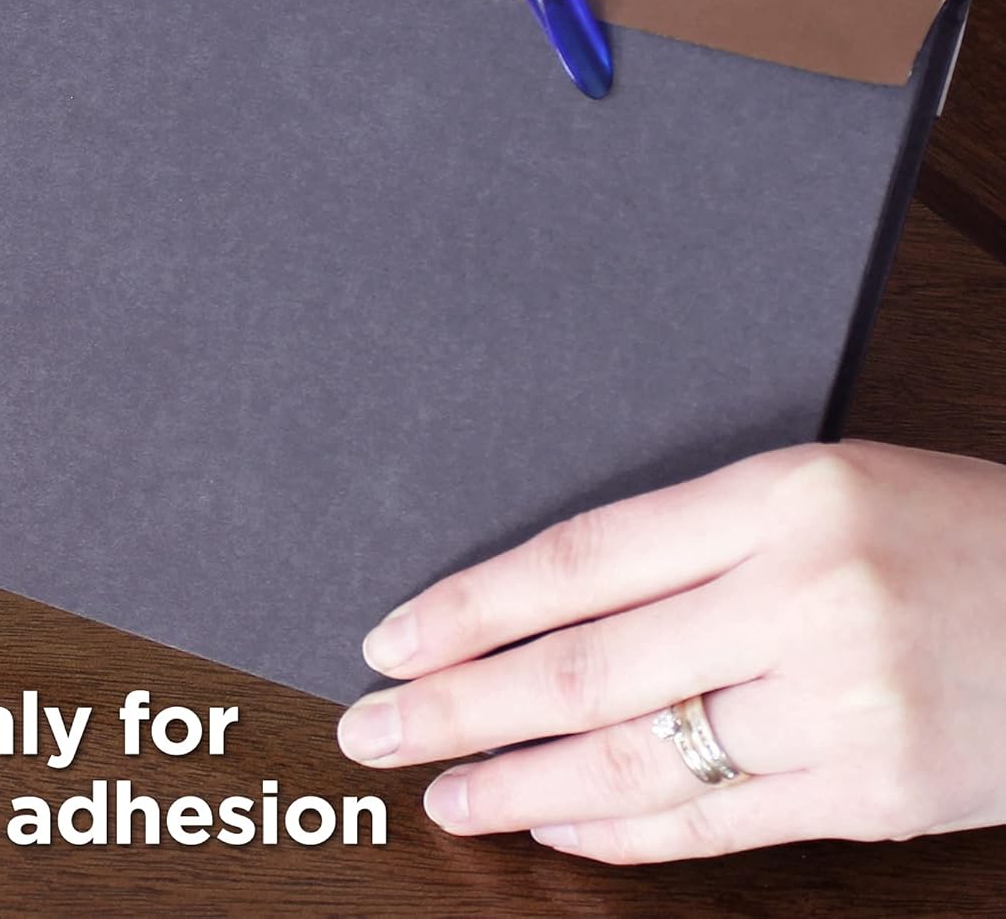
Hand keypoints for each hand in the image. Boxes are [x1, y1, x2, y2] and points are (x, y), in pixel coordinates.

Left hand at [336, 440, 1005, 862]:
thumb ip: (694, 541)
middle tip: (371, 729)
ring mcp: (842, 706)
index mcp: (780, 497)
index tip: (391, 640)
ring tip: (438, 793)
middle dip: (457, 706)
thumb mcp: (820, 488)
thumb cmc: (950, 531)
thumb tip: (544, 606)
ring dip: (517, 782)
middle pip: (584, 667)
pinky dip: (620, 831)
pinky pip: (716, 824)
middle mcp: (803, 597)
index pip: (579, 562)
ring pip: (635, 758)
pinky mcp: (878, 796)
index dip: (470, 608)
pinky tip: (550, 826)